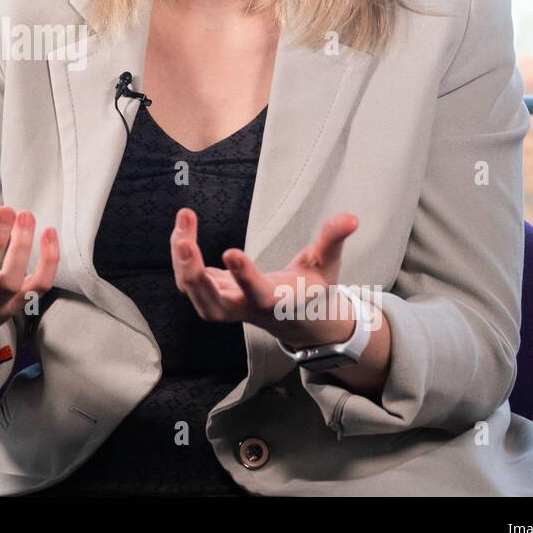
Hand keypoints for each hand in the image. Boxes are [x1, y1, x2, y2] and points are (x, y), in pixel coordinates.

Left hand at [170, 207, 365, 347]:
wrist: (294, 316)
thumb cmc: (311, 288)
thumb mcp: (326, 264)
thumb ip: (333, 240)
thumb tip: (351, 216)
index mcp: (275, 301)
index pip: (257, 294)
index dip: (244, 276)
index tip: (230, 252)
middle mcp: (245, 308)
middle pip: (213, 303)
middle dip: (194, 274)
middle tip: (183, 241)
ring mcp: (225, 304)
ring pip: (194, 290)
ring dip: (182, 260)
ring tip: (183, 221)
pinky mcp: (213, 293)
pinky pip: (189, 278)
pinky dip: (182, 254)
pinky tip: (183, 227)